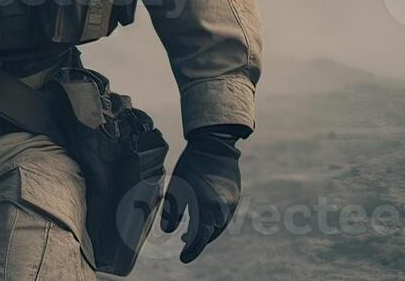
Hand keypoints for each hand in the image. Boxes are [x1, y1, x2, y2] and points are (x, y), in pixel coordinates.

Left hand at [159, 126, 241, 262]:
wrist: (215, 145)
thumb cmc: (191, 165)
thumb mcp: (176, 187)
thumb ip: (172, 212)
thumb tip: (169, 231)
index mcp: (205, 207)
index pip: (199, 238)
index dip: (191, 250)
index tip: (183, 258)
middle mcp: (221, 209)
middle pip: (210, 235)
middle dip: (197, 242)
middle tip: (184, 241)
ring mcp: (230, 204)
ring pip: (218, 227)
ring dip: (206, 232)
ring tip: (190, 231)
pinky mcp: (235, 198)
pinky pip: (224, 216)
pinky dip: (214, 221)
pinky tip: (204, 217)